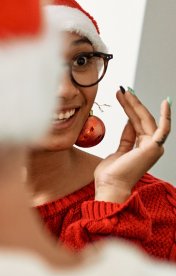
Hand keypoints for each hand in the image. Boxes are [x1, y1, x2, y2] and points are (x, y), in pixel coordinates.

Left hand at [93, 88, 170, 204]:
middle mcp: (151, 146)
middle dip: (132, 103)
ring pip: (146, 120)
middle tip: (123, 89)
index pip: (136, 123)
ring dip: (136, 105)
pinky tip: (165, 103)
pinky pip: (163, 128)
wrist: (109, 186)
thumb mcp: (118, 151)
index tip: (122, 96)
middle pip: (142, 119)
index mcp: (143, 147)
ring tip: (126, 92)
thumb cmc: (111, 175)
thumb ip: (126, 138)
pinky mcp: (154, 147)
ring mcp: (154, 147)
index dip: (130, 108)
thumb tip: (129, 122)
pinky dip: (166, 116)